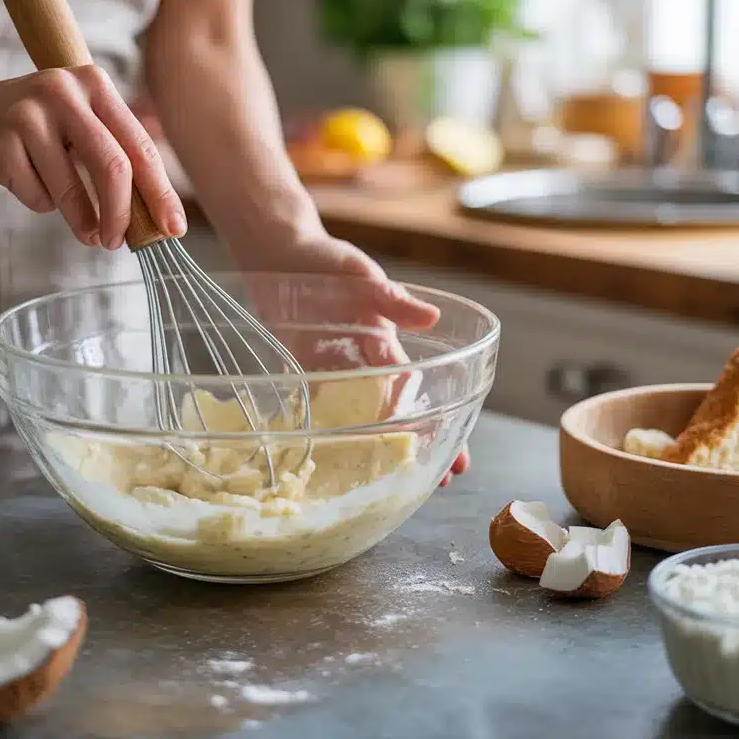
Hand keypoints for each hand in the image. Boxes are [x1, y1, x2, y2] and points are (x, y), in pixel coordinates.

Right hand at [0, 67, 186, 248]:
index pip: (140, 146)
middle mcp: (64, 91)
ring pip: (72, 188)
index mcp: (94, 85)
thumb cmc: (29, 129)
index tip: (173, 228)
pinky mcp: (1, 142)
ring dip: (83, 221)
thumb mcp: (77, 127)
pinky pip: (36, 195)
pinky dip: (40, 203)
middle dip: (123, 214)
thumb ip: (113, 159)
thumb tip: (154, 218)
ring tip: (88, 234)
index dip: (160, 191)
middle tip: (123, 243)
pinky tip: (25, 182)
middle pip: (113, 166)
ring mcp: (29, 114)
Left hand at [234, 230, 468, 486]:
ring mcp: (333, 373)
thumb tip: (432, 316)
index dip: (435, 423)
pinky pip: (317, 411)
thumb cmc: (330, 263)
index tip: (455, 454)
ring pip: (361, 421)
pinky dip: (327, 435)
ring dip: (379, 450)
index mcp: (383, 346)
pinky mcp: (304, 374)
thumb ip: (393, 300)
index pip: (413, 392)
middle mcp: (363, 366)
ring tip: (397, 483)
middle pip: (394, 415)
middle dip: (418, 447)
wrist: (282, 255)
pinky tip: (334, 463)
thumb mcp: (362, 277)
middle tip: (443, 482)